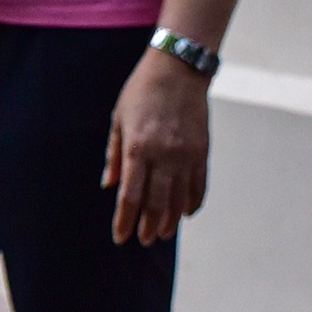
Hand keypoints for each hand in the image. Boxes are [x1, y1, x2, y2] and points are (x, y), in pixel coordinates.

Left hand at [105, 50, 209, 243]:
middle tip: (143, 240)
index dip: (124, 220)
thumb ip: (114, 154)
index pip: (130, 196)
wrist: (177, 71)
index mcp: (137, 148)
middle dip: (148, 225)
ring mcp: (186, 155)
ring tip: (162, 233)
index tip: (120, 237)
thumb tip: (108, 184)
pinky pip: (199, 185)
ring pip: (179, 198)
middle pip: (156, 203)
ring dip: (170, 220)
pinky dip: (193, 202)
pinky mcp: (203, 152)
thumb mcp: (118, 119)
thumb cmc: (140, 93)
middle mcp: (163, 156)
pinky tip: (186, 213)